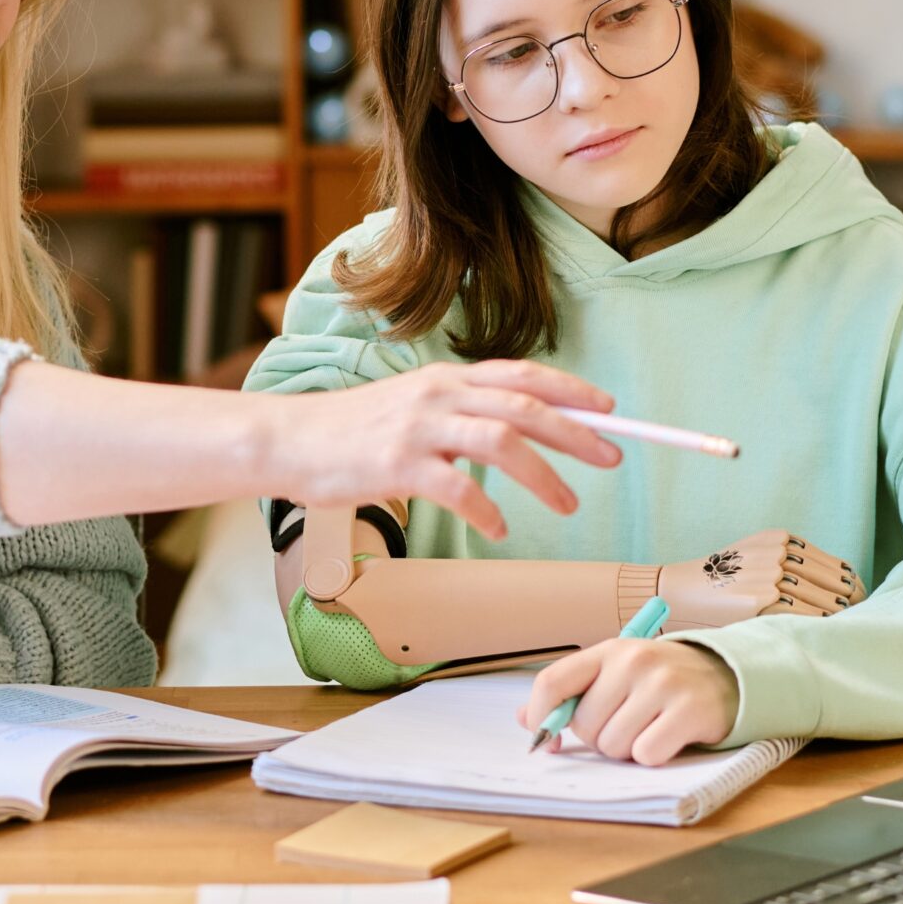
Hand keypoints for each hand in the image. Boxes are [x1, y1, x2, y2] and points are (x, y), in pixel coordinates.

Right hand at [268, 360, 622, 540]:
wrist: (291, 439)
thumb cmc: (354, 431)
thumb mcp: (414, 405)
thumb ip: (462, 410)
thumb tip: (522, 427)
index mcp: (446, 378)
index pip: (522, 375)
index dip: (570, 390)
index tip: (609, 409)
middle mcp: (438, 395)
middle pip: (525, 406)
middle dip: (577, 433)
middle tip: (611, 458)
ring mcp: (419, 429)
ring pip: (502, 441)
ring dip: (544, 475)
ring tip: (567, 503)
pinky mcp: (398, 465)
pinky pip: (459, 488)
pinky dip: (488, 511)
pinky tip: (498, 528)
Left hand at [518, 638, 740, 763]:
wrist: (727, 676)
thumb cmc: (661, 681)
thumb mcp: (616, 675)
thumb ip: (572, 694)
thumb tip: (524, 719)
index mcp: (608, 649)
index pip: (552, 682)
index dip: (542, 719)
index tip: (546, 742)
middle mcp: (634, 660)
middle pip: (584, 725)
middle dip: (599, 739)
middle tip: (625, 726)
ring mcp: (663, 683)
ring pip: (614, 745)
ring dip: (627, 750)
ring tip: (648, 729)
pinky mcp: (690, 710)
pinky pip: (646, 756)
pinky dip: (653, 756)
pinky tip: (668, 738)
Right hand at [660, 529, 865, 628]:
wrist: (677, 591)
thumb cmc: (720, 582)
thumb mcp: (756, 558)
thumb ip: (792, 565)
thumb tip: (845, 591)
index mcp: (782, 539)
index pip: (839, 567)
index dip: (855, 590)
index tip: (859, 607)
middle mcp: (781, 553)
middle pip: (838, 586)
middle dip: (851, 608)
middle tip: (857, 628)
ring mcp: (773, 577)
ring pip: (828, 604)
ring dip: (838, 623)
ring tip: (840, 638)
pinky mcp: (763, 601)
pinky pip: (808, 619)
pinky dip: (819, 630)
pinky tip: (819, 640)